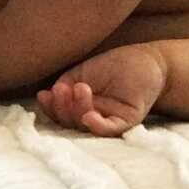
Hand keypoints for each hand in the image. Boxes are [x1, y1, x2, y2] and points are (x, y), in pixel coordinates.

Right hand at [37, 45, 164, 136]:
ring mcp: (109, 121)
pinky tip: (89, 116)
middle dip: (62, 108)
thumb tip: (44, 97)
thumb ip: (64, 86)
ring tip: (79, 88)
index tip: (44, 95)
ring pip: (86, 126)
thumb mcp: (80, 74)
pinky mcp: (127, 121)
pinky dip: (97, 126)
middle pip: (70, 123)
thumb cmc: (112, 66)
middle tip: (62, 90)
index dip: (50, 108)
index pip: (61, 115)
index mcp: (80, 108)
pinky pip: (110, 129)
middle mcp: (93, 118)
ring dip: (77, 110)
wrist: (144, 60)